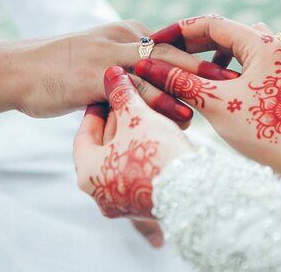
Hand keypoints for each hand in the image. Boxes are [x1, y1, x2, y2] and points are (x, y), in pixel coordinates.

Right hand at [0, 20, 237, 118]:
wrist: (13, 71)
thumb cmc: (55, 70)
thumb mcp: (95, 62)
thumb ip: (124, 71)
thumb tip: (148, 90)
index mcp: (125, 32)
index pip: (172, 43)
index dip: (202, 55)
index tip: (230, 68)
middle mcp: (121, 37)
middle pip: (175, 51)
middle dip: (208, 65)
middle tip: (240, 78)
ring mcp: (109, 54)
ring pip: (160, 68)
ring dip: (192, 84)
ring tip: (223, 98)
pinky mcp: (95, 75)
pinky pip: (135, 88)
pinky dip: (161, 100)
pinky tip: (181, 113)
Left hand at [73, 66, 193, 221]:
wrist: (195, 191)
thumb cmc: (158, 153)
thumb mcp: (137, 117)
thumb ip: (122, 94)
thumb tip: (111, 73)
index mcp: (87, 174)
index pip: (85, 134)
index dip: (97, 109)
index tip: (107, 93)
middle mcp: (100, 194)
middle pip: (105, 148)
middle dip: (119, 122)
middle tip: (129, 99)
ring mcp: (123, 204)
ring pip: (124, 161)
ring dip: (134, 136)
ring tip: (148, 114)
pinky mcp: (146, 207)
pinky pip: (139, 173)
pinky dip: (145, 153)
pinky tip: (160, 135)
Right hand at [135, 15, 280, 185]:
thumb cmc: (268, 131)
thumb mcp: (217, 104)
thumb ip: (180, 82)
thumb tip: (147, 66)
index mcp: (262, 44)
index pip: (211, 23)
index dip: (178, 31)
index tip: (155, 43)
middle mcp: (276, 48)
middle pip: (226, 34)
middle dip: (193, 45)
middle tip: (166, 57)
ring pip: (239, 50)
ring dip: (212, 58)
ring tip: (192, 74)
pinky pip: (251, 66)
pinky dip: (230, 72)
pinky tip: (219, 90)